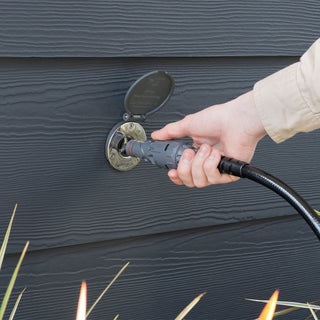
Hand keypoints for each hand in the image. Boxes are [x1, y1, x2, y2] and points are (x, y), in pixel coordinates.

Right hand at [151, 90, 266, 186]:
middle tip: (190, 153)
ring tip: (206, 149)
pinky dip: (211, 164)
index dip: (176, 175)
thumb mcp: (188, 125)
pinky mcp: (228, 173)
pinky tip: (216, 154)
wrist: (237, 120)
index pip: (183, 173)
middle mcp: (205, 163)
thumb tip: (156, 135)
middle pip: (189, 181)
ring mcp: (217, 169)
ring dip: (200, 163)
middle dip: (186, 167)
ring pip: (199, 181)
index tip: (171, 171)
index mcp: (196, 153)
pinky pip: (213, 178)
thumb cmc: (218, 119)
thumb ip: (170, 132)